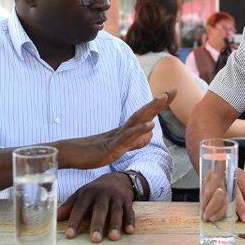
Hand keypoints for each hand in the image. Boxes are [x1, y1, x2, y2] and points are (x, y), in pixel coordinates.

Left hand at [57, 172, 134, 242]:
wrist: (116, 178)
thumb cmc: (95, 191)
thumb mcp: (81, 194)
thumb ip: (69, 206)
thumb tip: (56, 218)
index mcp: (88, 192)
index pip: (80, 207)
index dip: (74, 221)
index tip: (70, 235)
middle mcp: (103, 194)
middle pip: (100, 209)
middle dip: (97, 224)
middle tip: (95, 239)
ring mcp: (116, 197)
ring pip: (116, 211)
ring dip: (115, 224)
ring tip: (113, 238)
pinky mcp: (127, 201)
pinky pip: (129, 211)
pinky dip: (130, 221)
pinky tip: (129, 231)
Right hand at [59, 90, 175, 168]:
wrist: (70, 154)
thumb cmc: (92, 151)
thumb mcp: (118, 148)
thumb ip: (134, 142)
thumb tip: (149, 135)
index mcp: (124, 129)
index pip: (144, 114)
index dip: (158, 104)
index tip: (172, 93)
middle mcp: (122, 129)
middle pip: (143, 112)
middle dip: (159, 102)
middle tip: (174, 90)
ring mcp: (117, 136)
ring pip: (136, 120)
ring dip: (150, 109)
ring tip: (163, 98)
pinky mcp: (112, 146)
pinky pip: (127, 138)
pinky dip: (139, 130)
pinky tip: (151, 125)